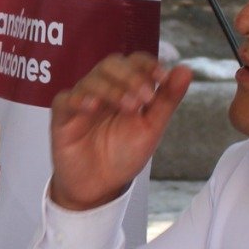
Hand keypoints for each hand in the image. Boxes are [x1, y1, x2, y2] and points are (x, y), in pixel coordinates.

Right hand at [47, 54, 192, 211]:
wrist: (99, 187)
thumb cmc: (123, 155)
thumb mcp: (151, 128)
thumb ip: (167, 100)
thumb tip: (186, 70)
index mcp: (126, 87)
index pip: (135, 62)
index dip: (148, 65)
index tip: (162, 78)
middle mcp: (103, 88)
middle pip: (112, 64)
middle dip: (131, 76)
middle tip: (145, 98)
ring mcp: (81, 100)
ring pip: (91, 79)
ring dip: (112, 89)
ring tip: (129, 107)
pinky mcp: (62, 116)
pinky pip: (65, 99)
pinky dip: (79, 98)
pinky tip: (92, 107)